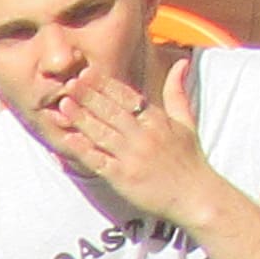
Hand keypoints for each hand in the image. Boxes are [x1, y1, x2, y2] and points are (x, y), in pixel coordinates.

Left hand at [27, 61, 228, 229]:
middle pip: (112, 112)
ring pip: (102, 134)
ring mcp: (132, 158)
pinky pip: (99, 161)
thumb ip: (177, 92)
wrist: (195, 197)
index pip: (128, 97)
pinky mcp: (123, 178)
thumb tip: (181, 61)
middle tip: (70, 83)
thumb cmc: (189, 159)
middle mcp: (144, 136)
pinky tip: (68, 139)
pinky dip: (84, 150)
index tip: (87, 73)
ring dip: (82, 118)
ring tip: (64, 105)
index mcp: (157, 121)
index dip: (106, 84)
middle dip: (89, 96)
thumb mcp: (187, 121)